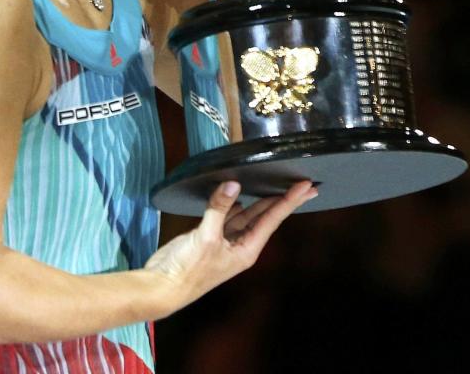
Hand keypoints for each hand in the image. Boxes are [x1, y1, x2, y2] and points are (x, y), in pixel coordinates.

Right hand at [144, 179, 316, 309]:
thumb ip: (219, 209)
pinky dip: (232, 203)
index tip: (307, 186)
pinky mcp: (209, 236)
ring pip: (247, 214)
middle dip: (283, 200)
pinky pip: (227, 215)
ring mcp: (225, 241)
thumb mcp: (205, 238)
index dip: (290, 201)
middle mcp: (240, 245)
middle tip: (304, 182)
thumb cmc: (189, 269)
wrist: (163, 287)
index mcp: (247, 250)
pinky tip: (239, 192)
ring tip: (276, 182)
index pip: (273, 219)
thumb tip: (232, 184)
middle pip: (266, 216)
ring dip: (259, 199)